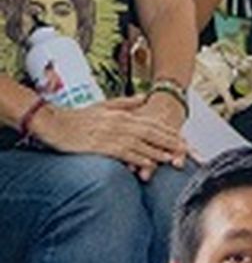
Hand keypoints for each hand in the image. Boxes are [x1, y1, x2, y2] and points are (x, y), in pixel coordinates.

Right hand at [29, 96, 186, 177]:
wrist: (54, 122)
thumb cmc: (79, 117)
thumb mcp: (105, 106)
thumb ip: (126, 103)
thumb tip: (144, 97)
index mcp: (123, 115)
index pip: (153, 124)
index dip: (170, 132)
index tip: (184, 140)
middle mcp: (121, 124)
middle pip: (152, 134)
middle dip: (171, 143)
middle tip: (187, 151)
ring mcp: (112, 136)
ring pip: (142, 145)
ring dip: (159, 153)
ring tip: (174, 159)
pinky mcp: (102, 146)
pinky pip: (125, 154)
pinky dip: (138, 159)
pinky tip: (149, 164)